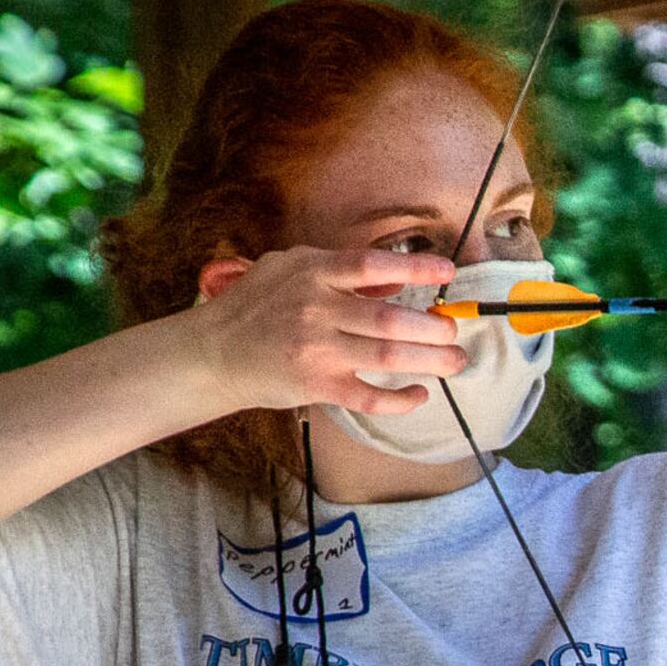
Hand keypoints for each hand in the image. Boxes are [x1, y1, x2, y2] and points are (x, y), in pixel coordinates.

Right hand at [172, 247, 467, 418]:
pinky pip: (370, 397)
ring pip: (389, 356)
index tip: (448, 272)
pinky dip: (401, 400)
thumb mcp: (290, 269)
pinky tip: (420, 394)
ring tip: (456, 362)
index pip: (371, 265)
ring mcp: (317, 350)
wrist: (211, 352)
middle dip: (434, 328)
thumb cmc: (254, 306)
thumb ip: (340, 271)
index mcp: (313, 273)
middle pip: (391, 318)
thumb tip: (394, 277)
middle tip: (453, 331)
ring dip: (432, 361)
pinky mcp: (316, 385)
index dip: (414, 268)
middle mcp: (317, 309)